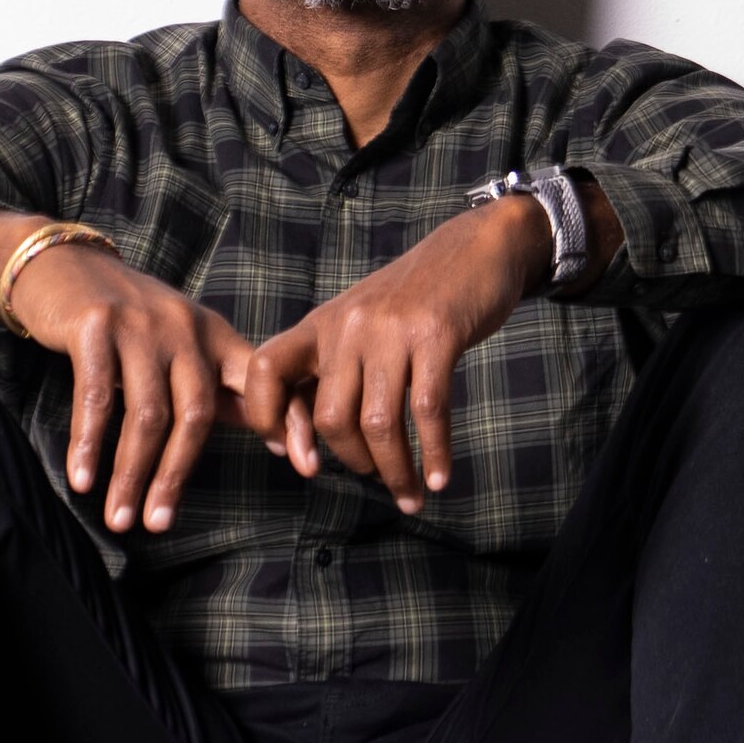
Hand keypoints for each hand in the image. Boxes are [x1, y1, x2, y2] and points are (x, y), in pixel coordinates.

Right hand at [0, 217, 262, 534]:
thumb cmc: (132, 322)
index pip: (263, 381)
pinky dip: (89, 443)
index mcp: (216, 336)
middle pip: (196, 415)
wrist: (66, 268)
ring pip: (145, 415)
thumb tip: (278, 438)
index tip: (308, 469)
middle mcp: (185, 328)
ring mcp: (141, 326)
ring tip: (119, 519)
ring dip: (131, 474)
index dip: (289, 420)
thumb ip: (226, 390)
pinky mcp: (96, 326)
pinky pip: (96, 397)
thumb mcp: (186, 346)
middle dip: (176, 475)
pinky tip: (82, 480)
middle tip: (158, 525)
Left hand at [245, 195, 548, 516]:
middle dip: (354, 461)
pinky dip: (434, 453)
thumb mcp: (362, 321)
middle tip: (377, 480)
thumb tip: (309, 438)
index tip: (299, 457)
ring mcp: (392, 330)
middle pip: (331, 416)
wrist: (477, 246)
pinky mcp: (437, 334)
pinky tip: (438, 477)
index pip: (266, 370)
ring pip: (379, 422)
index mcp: (322, 324)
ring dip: (395, 471)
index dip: (267, 419)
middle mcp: (348, 325)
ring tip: (410, 496)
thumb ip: (335, 368)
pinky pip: (428, 410)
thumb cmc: (417, 298)